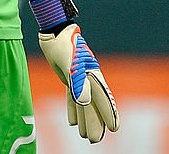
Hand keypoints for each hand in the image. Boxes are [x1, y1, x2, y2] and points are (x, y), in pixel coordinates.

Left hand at [38, 24, 118, 143]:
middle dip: (95, 122)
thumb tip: (84, 102)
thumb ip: (77, 81)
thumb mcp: (69, 62)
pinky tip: (72, 122)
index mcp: (92, 74)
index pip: (102, 98)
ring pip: (83, 103)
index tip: (115, 128)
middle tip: (95, 139)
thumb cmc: (63, 43)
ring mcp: (79, 77)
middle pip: (93, 104)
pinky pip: (72, 96)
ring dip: (85, 118)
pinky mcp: (68, 76)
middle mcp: (88, 77)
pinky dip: (73, 109)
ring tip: (86, 135)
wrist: (54, 29)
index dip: (108, 113)